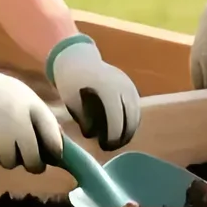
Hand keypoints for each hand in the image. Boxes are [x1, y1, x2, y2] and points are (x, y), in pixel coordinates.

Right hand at [0, 54, 64, 172]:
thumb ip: (44, 120)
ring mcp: (2, 141)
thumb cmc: (0, 92)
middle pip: (32, 162)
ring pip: (9, 163)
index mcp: (35, 114)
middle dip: (30, 162)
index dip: (54, 154)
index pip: (53, 143)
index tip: (50, 157)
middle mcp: (21, 130)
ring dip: (4, 156)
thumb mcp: (28, 99)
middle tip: (22, 155)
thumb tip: (58, 145)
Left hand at [48, 33, 141, 149]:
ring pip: (135, 114)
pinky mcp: (132, 86)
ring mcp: (129, 85)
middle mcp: (123, 86)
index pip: (116, 120)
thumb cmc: (71, 85)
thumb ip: (86, 121)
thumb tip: (97, 137)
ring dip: (128, 129)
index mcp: (107, 89)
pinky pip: (135, 108)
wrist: (78, 60)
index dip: (112, 137)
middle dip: (122, 136)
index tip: (105, 146)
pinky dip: (130, 120)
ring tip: (116, 141)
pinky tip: (120, 130)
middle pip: (130, 118)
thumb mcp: (73, 104)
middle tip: (111, 146)